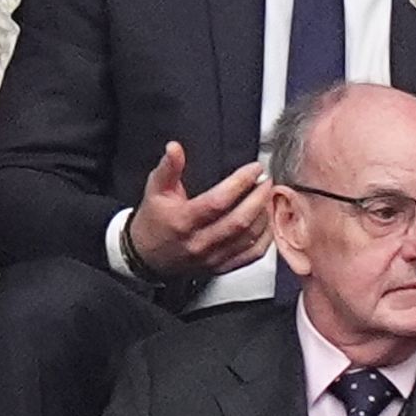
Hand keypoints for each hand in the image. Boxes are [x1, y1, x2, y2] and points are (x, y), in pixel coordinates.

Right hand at [128, 143, 273, 278]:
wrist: (146, 257)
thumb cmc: (153, 222)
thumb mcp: (156, 190)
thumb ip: (168, 168)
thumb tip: (174, 148)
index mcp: (183, 221)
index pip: (218, 201)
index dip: (240, 182)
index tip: (254, 168)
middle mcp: (199, 242)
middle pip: (239, 221)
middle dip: (259, 197)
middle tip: (267, 180)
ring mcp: (212, 258)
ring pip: (249, 238)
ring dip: (264, 215)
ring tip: (268, 196)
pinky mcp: (221, 267)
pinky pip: (251, 255)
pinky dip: (265, 237)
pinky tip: (267, 221)